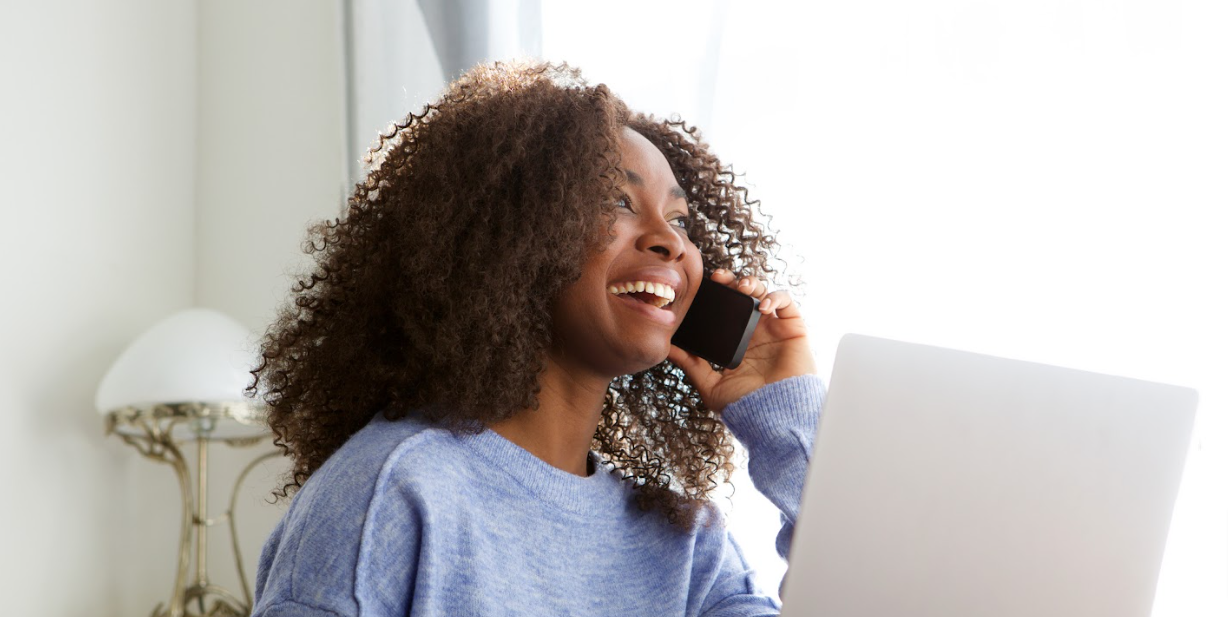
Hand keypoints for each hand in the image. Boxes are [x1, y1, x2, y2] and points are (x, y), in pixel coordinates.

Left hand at [667, 269, 817, 412]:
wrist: (774, 417)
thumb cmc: (746, 406)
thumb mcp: (709, 384)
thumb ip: (690, 364)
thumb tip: (665, 347)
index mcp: (736, 342)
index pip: (724, 311)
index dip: (716, 295)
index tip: (702, 287)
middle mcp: (755, 332)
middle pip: (743, 296)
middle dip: (731, 282)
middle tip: (720, 278)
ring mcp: (774, 329)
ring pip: (763, 293)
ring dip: (752, 283)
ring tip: (742, 287)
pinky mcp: (793, 328)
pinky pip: (786, 302)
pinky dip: (775, 296)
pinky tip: (763, 305)